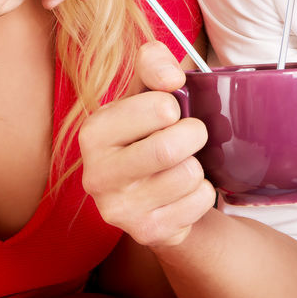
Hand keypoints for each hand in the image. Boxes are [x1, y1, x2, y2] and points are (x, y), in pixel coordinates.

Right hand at [79, 41, 214, 247]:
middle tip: (189, 136)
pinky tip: (183, 192)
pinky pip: (198, 202)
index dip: (174, 106)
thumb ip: (153, 65)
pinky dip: (202, 193)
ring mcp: (119, 209)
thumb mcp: (146, 92)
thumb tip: (171, 78)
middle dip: (193, 135)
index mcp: (94, 132)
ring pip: (187, 175)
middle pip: (170, 148)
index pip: (158, 108)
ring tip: (182, 165)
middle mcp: (97, 174)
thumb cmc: (149, 133)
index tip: (168, 112)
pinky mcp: (146, 232)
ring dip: (197, 166)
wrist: (154, 194)